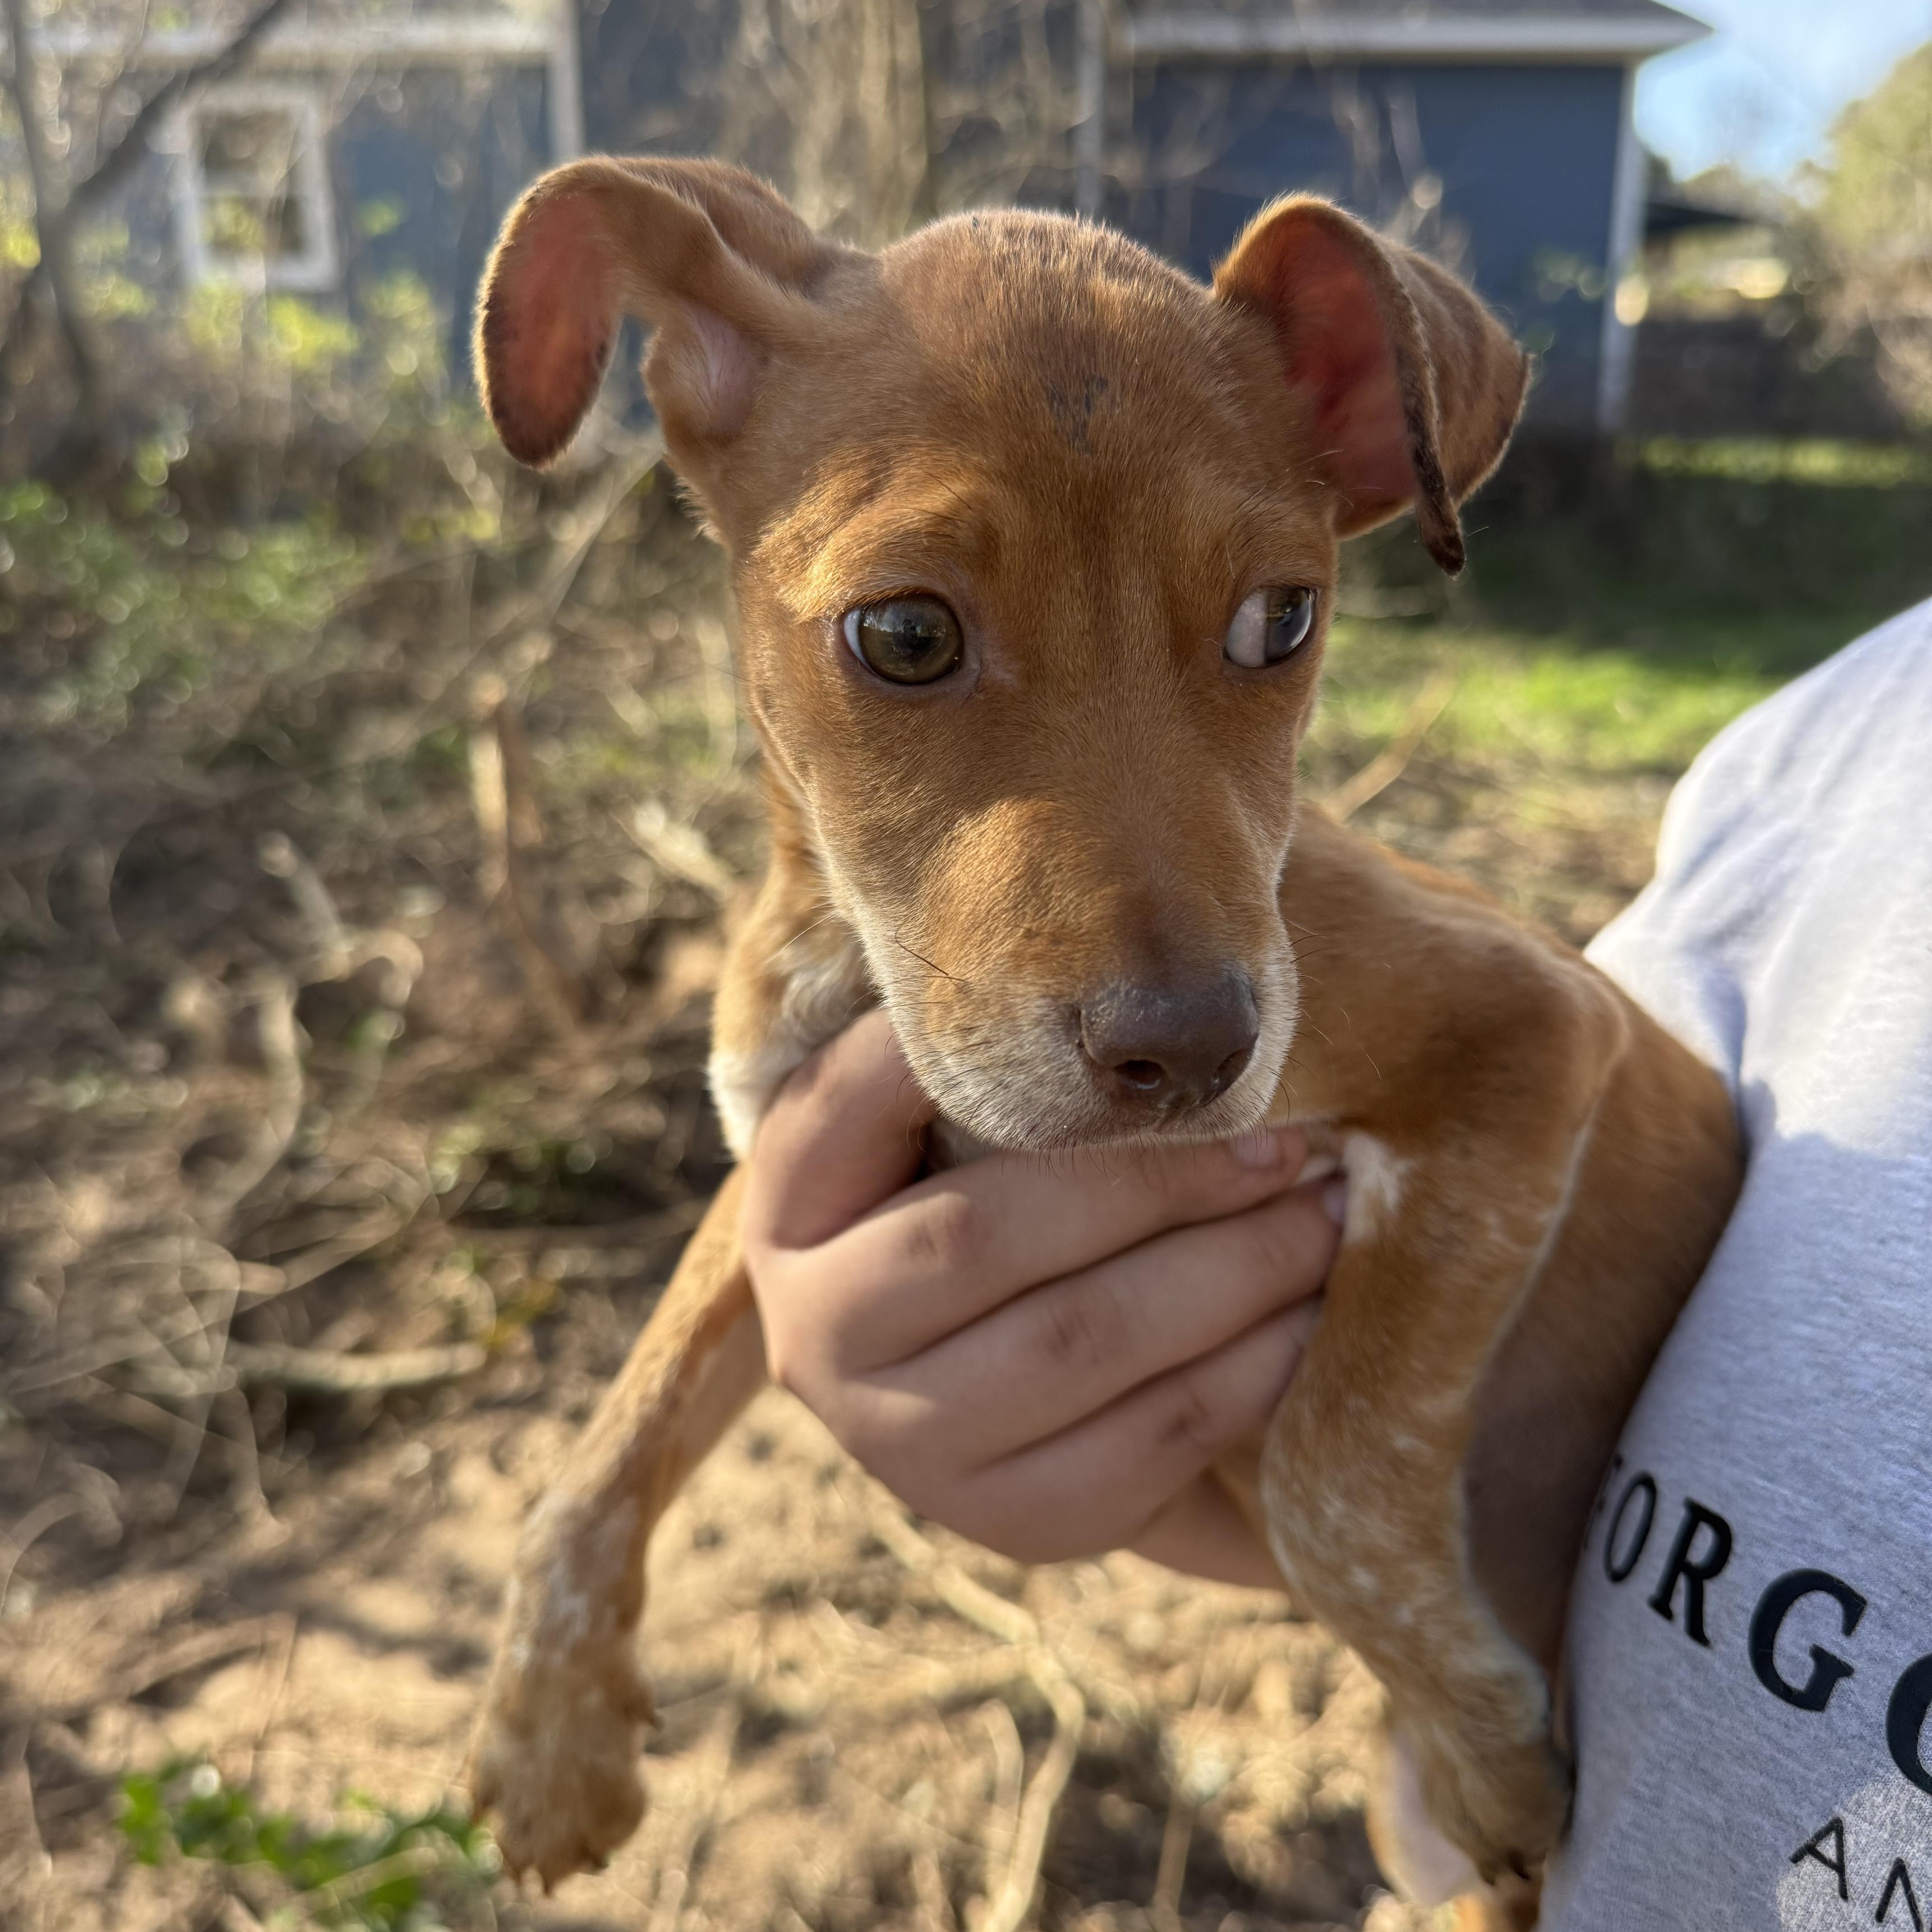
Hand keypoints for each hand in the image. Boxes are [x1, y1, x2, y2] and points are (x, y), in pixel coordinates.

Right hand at [741, 1010, 1342, 1584]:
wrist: (1025, 1402)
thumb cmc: (1007, 1211)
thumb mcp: (956, 1134)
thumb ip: (984, 1071)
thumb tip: (1100, 987)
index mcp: (791, 1211)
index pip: (849, 1103)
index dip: (939, 1051)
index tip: (1088, 1009)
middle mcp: (816, 1337)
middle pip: (988, 1235)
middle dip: (1158, 1177)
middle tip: (1286, 1139)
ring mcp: (903, 1449)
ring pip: (1078, 1341)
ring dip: (1231, 1270)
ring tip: (1326, 1212)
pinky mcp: (1008, 1525)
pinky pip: (1145, 1441)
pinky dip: (1246, 1370)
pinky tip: (1309, 1315)